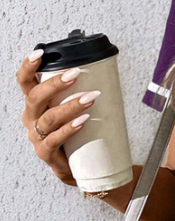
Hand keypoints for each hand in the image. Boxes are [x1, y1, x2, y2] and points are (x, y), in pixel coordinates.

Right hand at [17, 49, 100, 184]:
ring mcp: (36, 136)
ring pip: (49, 118)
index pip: (25, 82)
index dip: (28, 67)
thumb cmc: (75, 134)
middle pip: (35, 97)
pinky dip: (69, 129)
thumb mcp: (72, 111)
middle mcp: (31, 118)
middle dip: (55, 84)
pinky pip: (54, 139)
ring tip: (90, 98)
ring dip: (70, 106)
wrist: (76, 167)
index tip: (40, 53)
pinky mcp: (45, 153)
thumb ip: (78, 94)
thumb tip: (105, 73)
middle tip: (75, 74)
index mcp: (34, 105)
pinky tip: (82, 121)